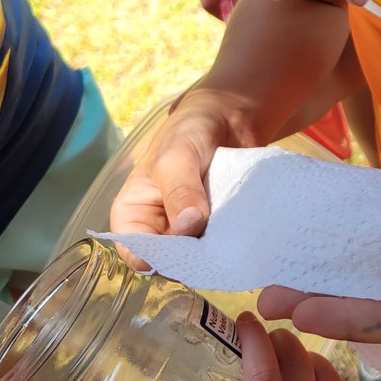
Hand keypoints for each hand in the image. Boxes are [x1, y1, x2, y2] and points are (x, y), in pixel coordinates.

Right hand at [109, 83, 260, 265]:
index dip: (161, 259)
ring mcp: (188, 234)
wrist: (227, 117)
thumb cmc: (188, 132)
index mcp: (132, 216)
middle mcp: (158, 231)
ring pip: (199, 259)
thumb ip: (180, 189)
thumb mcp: (177, 157)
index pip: (137, 255)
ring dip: (216, 253)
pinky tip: (247, 238)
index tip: (190, 251)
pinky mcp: (215, 231)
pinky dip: (232, 244)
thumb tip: (187, 226)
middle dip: (193, 259)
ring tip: (236, 240)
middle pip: (170, 262)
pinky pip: (221, 248)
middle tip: (220, 247)